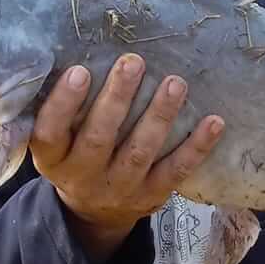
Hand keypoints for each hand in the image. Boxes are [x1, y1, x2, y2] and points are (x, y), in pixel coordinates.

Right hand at [31, 53, 224, 263]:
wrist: (94, 213)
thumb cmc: (75, 155)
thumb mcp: (56, 140)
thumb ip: (62, 110)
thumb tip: (75, 50)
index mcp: (53, 159)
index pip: (50, 132)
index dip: (64, 103)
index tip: (80, 71)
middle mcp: (83, 177)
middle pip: (99, 139)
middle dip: (117, 99)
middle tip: (133, 62)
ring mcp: (119, 189)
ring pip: (140, 152)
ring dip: (159, 116)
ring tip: (175, 83)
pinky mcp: (151, 195)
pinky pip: (176, 171)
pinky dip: (197, 147)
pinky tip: (214, 122)